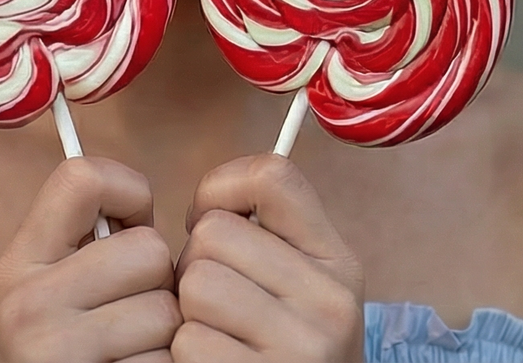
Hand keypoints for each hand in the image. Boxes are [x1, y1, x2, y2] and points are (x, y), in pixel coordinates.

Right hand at [0, 157, 180, 362]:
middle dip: (157, 281)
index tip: (131, 224)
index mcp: (18, 264)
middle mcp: (25, 304)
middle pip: (148, 250)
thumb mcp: (56, 287)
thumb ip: (94, 240)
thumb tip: (148, 194)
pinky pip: (170, 359)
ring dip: (166, 332)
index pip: (83, 179)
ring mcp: (54, 350)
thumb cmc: (66, 348)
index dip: (129, 193)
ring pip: (168, 309)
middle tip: (129, 311)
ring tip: (131, 348)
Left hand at [171, 155, 364, 361]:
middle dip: (196, 264)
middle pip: (214, 235)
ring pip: (195, 285)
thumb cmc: (285, 352)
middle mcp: (330, 301)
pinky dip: (183, 356)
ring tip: (214, 334)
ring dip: (187, 314)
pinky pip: (188, 342)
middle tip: (216, 300)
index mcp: (339, 263)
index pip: (272, 177)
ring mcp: (300, 346)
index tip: (213, 218)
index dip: (222, 188)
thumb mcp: (304, 291)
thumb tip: (211, 197)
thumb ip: (272, 240)